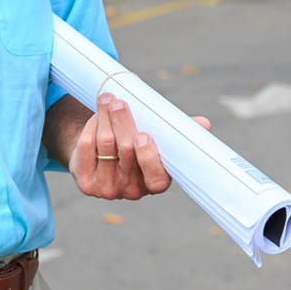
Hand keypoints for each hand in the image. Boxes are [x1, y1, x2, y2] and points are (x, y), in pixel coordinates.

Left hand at [68, 92, 210, 199]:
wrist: (100, 157)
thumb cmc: (135, 144)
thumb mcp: (157, 139)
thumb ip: (176, 133)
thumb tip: (204, 124)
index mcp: (155, 182)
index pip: (155, 177)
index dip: (148, 157)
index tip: (143, 135)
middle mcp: (132, 190)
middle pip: (126, 153)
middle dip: (122, 122)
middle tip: (118, 102)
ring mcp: (108, 189)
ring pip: (105, 146)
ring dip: (104, 118)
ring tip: (106, 99)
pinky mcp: (86, 184)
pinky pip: (86, 149)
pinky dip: (90, 128)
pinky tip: (95, 117)